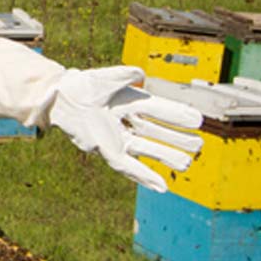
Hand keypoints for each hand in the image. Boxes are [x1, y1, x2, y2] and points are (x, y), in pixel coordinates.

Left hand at [49, 66, 202, 191]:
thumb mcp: (107, 77)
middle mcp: (126, 122)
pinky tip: (161, 186)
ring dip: (167, 158)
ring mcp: (117, 137)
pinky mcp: (107, 150)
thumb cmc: (82, 86)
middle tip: (198, 145)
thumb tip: (142, 74)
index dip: (177, 115)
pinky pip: (129, 166)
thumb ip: (126, 74)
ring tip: (187, 163)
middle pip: (158, 133)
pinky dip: (145, 176)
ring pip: (148, 150)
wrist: (61, 99)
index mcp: (131, 102)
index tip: (197, 119)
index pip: (159, 110)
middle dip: (177, 140)